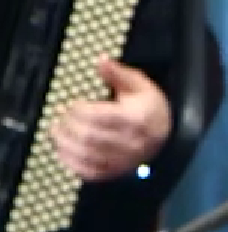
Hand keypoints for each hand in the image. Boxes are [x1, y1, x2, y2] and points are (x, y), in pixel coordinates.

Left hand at [51, 58, 169, 181]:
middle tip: (61, 116)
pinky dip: (71, 162)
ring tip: (57, 131)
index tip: (72, 104)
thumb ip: (118, 73)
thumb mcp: (140, 86)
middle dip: (68, 125)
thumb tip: (101, 60)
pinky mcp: (116, 172)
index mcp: (136, 119)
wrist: (166, 136)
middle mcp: (131, 143)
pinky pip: (89, 172)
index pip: (98, 117)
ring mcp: (123, 160)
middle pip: (88, 136)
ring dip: (64, 142)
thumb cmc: (150, 109)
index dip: (78, 110)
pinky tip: (63, 150)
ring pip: (85, 155)